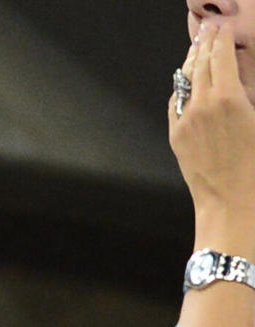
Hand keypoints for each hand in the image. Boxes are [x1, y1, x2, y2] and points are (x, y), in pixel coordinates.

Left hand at [170, 20, 254, 251]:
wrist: (230, 203)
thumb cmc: (253, 166)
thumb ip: (246, 89)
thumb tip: (236, 69)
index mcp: (227, 97)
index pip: (220, 53)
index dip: (221, 36)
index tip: (222, 26)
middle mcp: (202, 104)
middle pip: (200, 61)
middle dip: (205, 42)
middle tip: (208, 29)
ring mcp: (185, 120)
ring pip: (185, 79)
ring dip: (192, 60)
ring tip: (198, 48)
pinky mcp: (176, 135)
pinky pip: (177, 101)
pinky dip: (183, 87)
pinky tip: (188, 81)